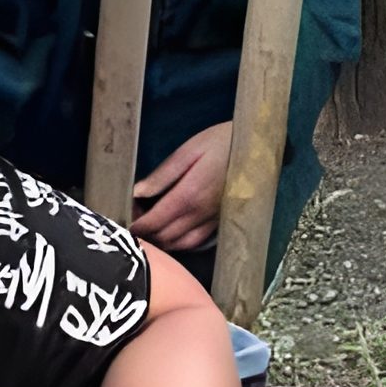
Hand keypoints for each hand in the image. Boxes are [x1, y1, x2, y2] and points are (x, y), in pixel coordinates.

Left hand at [131, 121, 231, 251]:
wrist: (260, 146)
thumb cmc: (223, 142)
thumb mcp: (189, 150)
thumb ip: (163, 175)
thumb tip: (137, 192)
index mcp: (189, 195)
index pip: (154, 222)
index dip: (136, 225)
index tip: (125, 220)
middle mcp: (201, 214)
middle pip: (165, 237)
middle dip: (146, 234)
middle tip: (136, 220)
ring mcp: (214, 221)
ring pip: (181, 245)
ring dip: (162, 242)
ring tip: (151, 229)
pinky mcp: (223, 221)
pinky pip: (198, 242)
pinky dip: (182, 244)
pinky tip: (174, 235)